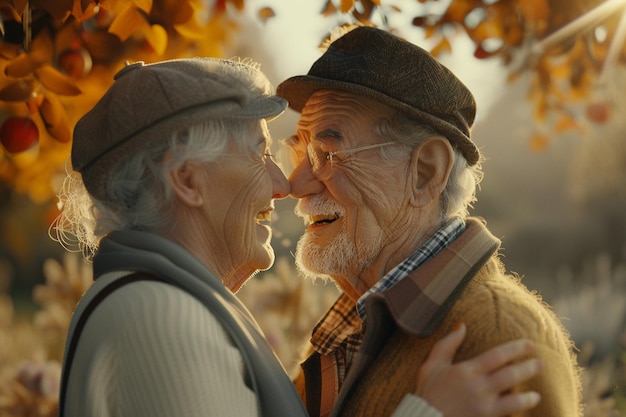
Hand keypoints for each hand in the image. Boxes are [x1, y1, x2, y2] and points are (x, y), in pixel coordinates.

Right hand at [416, 323, 541, 416]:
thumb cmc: (428, 392)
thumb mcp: (432, 364)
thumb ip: (447, 344)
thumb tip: (462, 326)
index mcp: (467, 370)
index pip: (498, 356)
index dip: (516, 349)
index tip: (529, 344)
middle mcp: (478, 387)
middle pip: (510, 375)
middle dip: (528, 368)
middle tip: (540, 364)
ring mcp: (484, 406)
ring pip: (514, 400)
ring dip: (528, 397)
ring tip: (537, 394)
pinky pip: (507, 414)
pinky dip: (517, 412)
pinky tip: (522, 410)